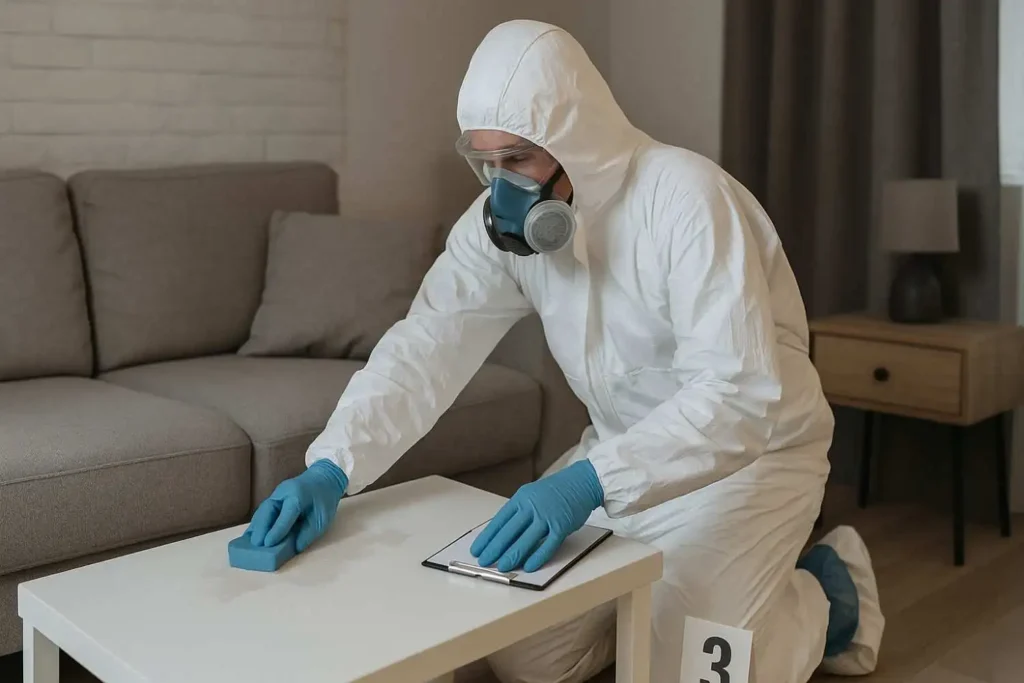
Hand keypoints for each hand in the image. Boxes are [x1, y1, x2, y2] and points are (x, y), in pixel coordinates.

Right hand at [247, 460, 348, 551]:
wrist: (323, 479)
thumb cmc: (324, 500)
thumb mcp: (323, 518)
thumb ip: (308, 533)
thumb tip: (294, 548)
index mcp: (298, 495)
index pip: (286, 514)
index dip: (277, 529)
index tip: (268, 543)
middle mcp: (284, 492)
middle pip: (268, 510)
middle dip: (261, 528)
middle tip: (256, 545)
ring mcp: (277, 494)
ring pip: (263, 510)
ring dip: (256, 526)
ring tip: (250, 543)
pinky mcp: (274, 498)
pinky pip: (263, 511)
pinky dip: (258, 523)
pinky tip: (252, 535)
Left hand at [471, 459, 603, 572]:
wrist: (581, 482)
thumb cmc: (555, 491)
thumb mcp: (531, 495)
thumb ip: (519, 512)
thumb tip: (502, 536)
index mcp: (521, 498)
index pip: (499, 521)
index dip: (487, 537)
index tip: (477, 550)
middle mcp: (532, 507)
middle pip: (509, 532)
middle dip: (494, 549)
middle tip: (484, 562)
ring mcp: (547, 516)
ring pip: (526, 540)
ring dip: (513, 555)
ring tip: (502, 567)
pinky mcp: (562, 525)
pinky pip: (548, 545)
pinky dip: (538, 557)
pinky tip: (529, 567)